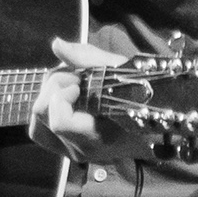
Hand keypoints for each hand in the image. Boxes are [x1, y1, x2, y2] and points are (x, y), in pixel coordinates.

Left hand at [30, 37, 161, 163]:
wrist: (161, 120)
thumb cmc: (145, 93)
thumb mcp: (121, 69)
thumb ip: (87, 57)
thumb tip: (57, 44)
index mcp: (99, 136)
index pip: (59, 121)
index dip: (61, 94)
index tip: (79, 82)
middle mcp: (83, 150)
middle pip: (42, 113)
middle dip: (54, 86)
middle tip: (77, 78)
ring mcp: (73, 152)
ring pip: (36, 123)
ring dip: (48, 98)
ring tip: (71, 89)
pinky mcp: (67, 149)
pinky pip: (40, 131)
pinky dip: (47, 112)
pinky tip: (64, 101)